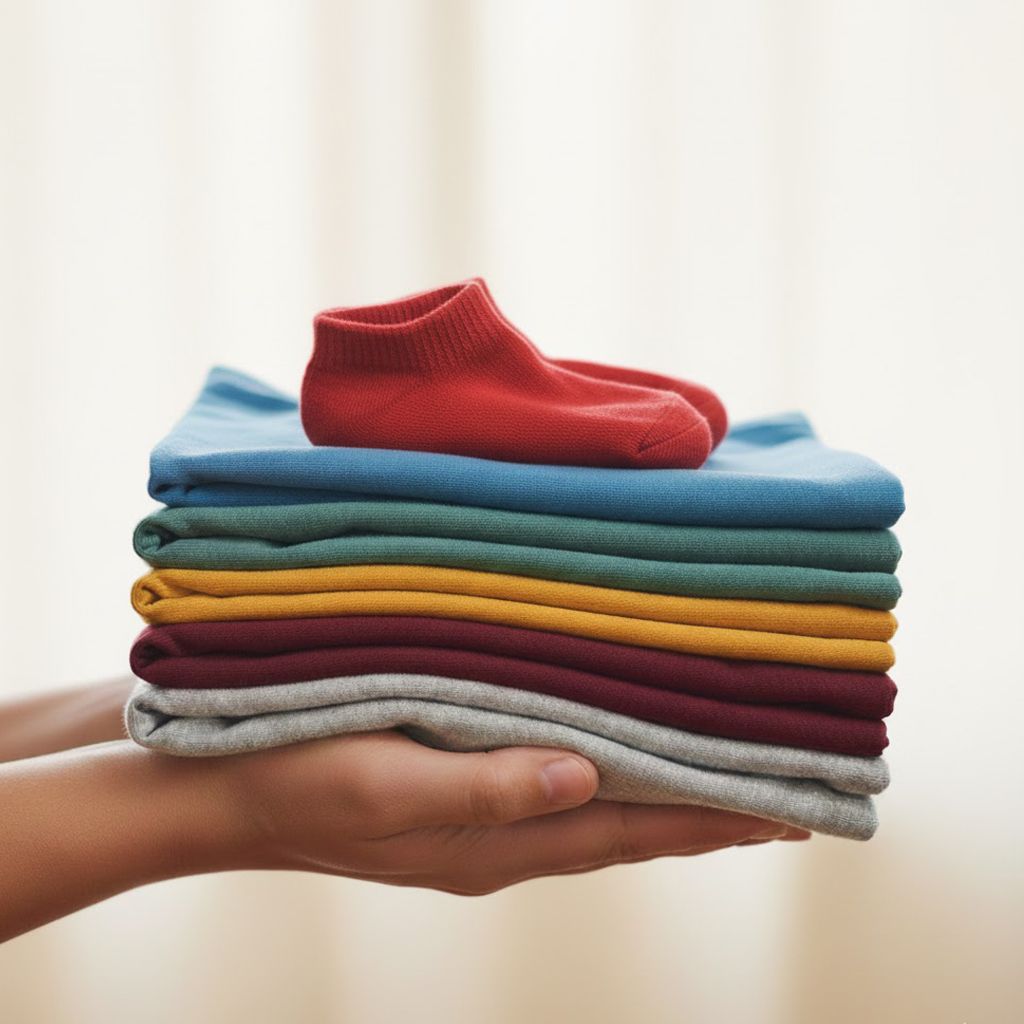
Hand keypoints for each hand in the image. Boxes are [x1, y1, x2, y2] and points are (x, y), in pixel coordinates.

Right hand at [229, 731, 809, 894]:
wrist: (226, 796)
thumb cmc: (298, 782)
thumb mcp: (384, 786)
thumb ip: (485, 789)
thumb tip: (586, 776)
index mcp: (496, 842)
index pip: (632, 831)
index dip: (712, 820)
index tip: (791, 808)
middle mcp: (504, 838)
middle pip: (630, 824)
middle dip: (708, 810)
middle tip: (787, 788)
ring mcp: (482, 821)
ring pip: (600, 808)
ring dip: (664, 792)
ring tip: (725, 773)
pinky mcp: (458, 795)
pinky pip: (557, 789)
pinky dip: (608, 775)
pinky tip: (619, 754)